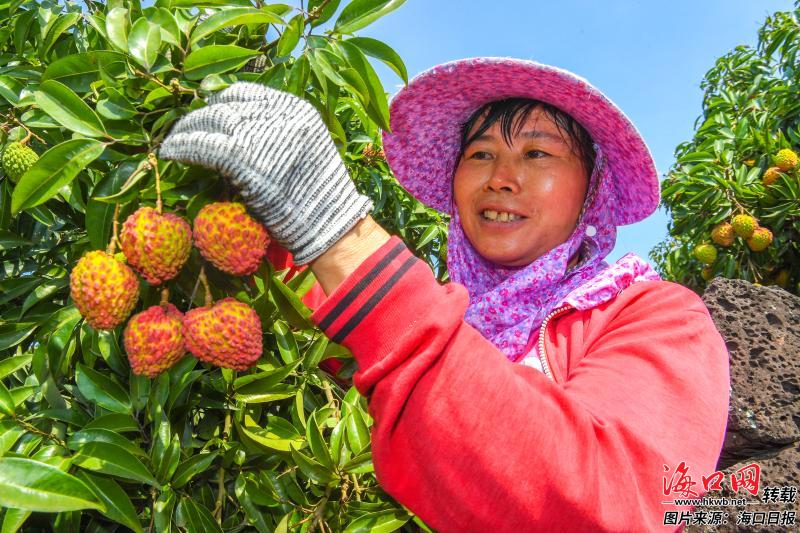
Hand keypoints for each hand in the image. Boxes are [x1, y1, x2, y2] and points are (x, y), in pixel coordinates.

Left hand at [158, 82, 372, 264]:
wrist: (329, 225)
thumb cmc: (317, 198)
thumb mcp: (305, 150)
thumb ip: (277, 132)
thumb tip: (234, 125)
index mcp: (296, 109)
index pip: (246, 92)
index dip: (221, 102)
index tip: (208, 113)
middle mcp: (278, 114)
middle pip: (225, 105)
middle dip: (200, 117)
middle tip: (183, 129)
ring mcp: (260, 133)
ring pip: (209, 120)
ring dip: (186, 130)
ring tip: (173, 141)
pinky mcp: (242, 156)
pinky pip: (202, 144)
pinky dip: (182, 147)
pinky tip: (170, 152)